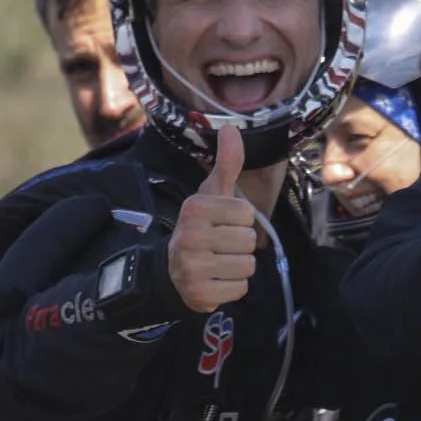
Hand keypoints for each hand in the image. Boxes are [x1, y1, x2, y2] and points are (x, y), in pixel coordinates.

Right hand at [168, 122, 259, 313]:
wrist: (172, 269)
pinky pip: (240, 289)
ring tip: (220, 262)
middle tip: (221, 245)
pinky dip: (233, 287)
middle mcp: (189, 236)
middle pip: (248, 240)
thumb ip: (227, 163)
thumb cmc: (201, 226)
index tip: (223, 223)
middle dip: (241, 244)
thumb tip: (232, 127)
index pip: (247, 213)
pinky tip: (217, 280)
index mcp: (194, 208)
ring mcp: (192, 267)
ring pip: (247, 266)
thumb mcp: (212, 194)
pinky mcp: (199, 294)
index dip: (241, 220)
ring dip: (239, 266)